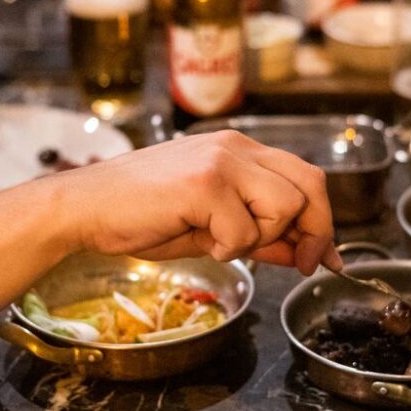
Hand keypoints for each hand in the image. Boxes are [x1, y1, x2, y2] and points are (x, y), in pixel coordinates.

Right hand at [62, 131, 341, 274]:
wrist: (85, 209)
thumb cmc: (141, 216)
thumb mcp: (211, 227)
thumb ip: (259, 234)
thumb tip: (303, 254)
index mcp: (239, 150)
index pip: (305, 177)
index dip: (323, 221)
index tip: (325, 258)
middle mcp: (236, 147)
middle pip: (310, 185)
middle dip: (315, 231)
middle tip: (302, 264)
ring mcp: (221, 161)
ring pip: (285, 207)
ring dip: (262, 238)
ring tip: (222, 242)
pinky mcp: (204, 183)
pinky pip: (244, 231)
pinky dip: (227, 249)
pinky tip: (199, 239)